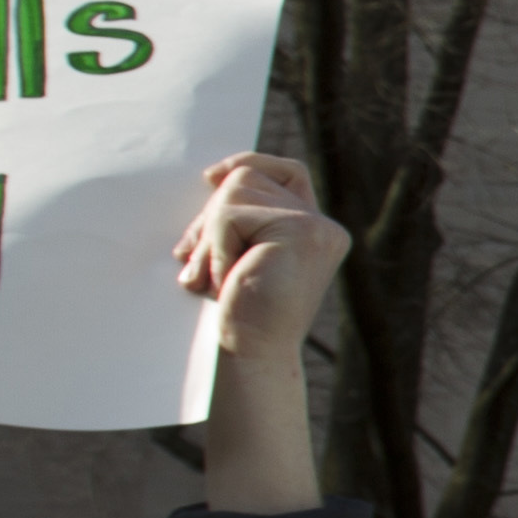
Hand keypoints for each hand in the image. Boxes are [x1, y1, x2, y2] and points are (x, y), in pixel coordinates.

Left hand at [181, 151, 347, 515]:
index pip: (287, 171)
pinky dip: (215, 246)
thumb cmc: (239, 313)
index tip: (209, 176)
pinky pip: (232, 213)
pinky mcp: (302, 231)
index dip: (250, 162)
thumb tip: (213, 176)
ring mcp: (318, 226)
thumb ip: (239, 218)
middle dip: (209, 216)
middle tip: (191, 264)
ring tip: (210, 278)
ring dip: (209, 234)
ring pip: (236, 189)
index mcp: (317, 232)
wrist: (251, 355)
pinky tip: (225, 281)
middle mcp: (326, 226)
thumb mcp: (239, 254)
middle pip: (249, 176)